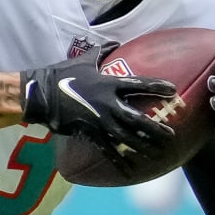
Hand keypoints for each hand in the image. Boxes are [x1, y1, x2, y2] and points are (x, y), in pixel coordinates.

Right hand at [20, 52, 175, 160]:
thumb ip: (102, 52)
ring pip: (128, 138)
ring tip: (159, 153)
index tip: (173, 91)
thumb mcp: (83, 60)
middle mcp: (108, 104)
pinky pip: (108, 151)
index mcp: (109, 83)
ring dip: (145, 146)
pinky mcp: (90, 134)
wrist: (41, 95)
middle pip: (139, 119)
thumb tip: (114, 42)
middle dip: (156, 128)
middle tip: (171, 135)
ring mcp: (100, 121)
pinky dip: (119, 162)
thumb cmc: (61, 75)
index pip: (139, 84)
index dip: (157, 87)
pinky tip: (130, 171)